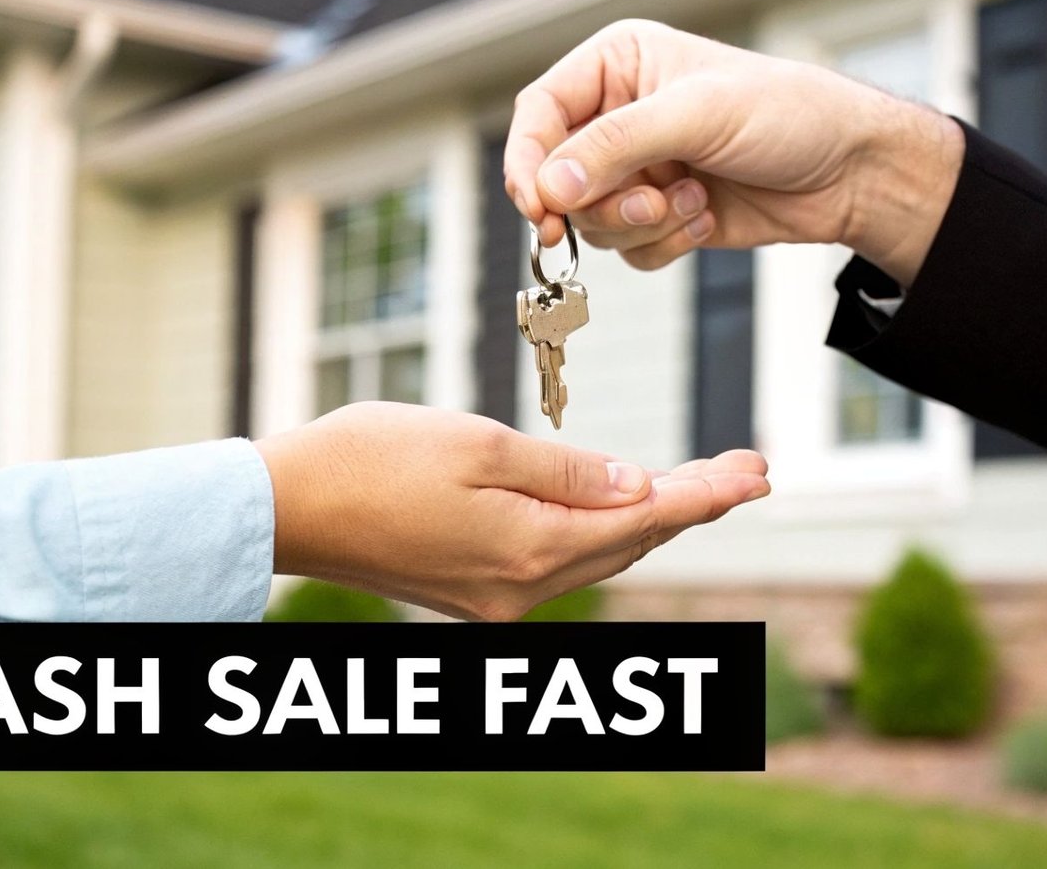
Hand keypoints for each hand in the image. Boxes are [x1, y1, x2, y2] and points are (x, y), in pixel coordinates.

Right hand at [254, 402, 768, 620]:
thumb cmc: (371, 459)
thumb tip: (638, 485)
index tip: (760, 470)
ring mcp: (498, 600)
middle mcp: (524, 591)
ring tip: (703, 484)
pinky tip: (619, 506)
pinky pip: (563, 562)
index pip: (649, 517)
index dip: (710, 492)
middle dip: (694, 503)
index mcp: (532, 549)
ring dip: (652, 519)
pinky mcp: (475, 594)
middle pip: (634, 542)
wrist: (286, 508)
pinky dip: (601, 531)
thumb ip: (566, 470)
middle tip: (748, 470)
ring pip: (600, 555)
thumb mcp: (478, 445)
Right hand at [504, 19, 963, 281]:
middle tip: (647, 205)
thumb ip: (617, 146)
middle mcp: (620, 117)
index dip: (530, 161)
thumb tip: (552, 185)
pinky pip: (629, 250)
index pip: (541, 113)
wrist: (851, 172)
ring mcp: (640, 170)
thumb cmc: (790, 114)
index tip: (539, 205)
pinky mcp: (662, 215)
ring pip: (592, 221)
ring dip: (642, 223)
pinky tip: (708, 216)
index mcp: (619, 66)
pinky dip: (666, 243)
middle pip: (559, 178)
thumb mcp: (698, 115)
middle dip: (602, 202)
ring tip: (692, 202)